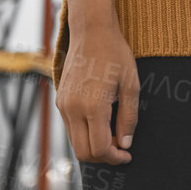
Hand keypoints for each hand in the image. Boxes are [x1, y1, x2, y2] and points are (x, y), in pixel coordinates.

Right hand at [57, 22, 138, 164]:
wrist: (91, 31)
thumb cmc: (115, 54)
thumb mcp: (131, 85)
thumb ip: (128, 117)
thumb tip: (125, 144)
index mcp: (92, 106)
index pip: (100, 148)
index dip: (115, 158)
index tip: (127, 156)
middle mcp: (72, 109)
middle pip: (83, 152)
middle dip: (103, 157)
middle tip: (121, 149)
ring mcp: (63, 105)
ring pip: (75, 142)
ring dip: (93, 147)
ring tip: (114, 136)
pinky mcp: (59, 100)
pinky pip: (70, 128)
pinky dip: (85, 134)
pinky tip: (101, 124)